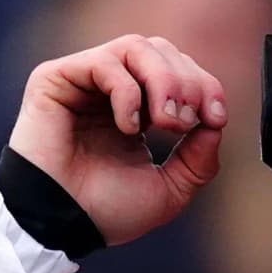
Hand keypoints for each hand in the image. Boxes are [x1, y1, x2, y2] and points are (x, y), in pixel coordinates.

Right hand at [6, 36, 227, 248]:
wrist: (62, 226)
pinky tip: (128, 127)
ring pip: (136, 46)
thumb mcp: (170, 191)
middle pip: (161, 50)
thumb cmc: (106, 212)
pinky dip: (127, 91)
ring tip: (164, 122)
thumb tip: (215, 123)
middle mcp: (109, 89)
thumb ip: (199, 159)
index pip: (178, 71)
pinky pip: (104, 62)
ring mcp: (83, 81)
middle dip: (186, 83)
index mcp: (137, 109)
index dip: (204, 86)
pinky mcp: (56, 79)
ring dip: (163, 80)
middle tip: (183, 123)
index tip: (216, 118)